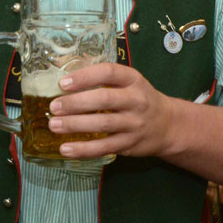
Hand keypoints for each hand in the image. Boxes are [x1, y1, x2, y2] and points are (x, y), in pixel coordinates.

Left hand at [47, 63, 181, 159]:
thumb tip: (64, 82)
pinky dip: (83, 149)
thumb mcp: (129, 83)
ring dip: (75, 125)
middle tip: (54, 107)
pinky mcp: (129, 144)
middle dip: (75, 103)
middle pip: (104, 100)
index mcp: (133, 80)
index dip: (84, 77)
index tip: (63, 83)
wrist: (168, 125)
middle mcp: (136, 100)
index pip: (108, 73)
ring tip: (54, 125)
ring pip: (103, 124)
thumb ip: (104, 80)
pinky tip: (66, 149)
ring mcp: (134, 124)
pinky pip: (104, 147)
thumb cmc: (139, 99)